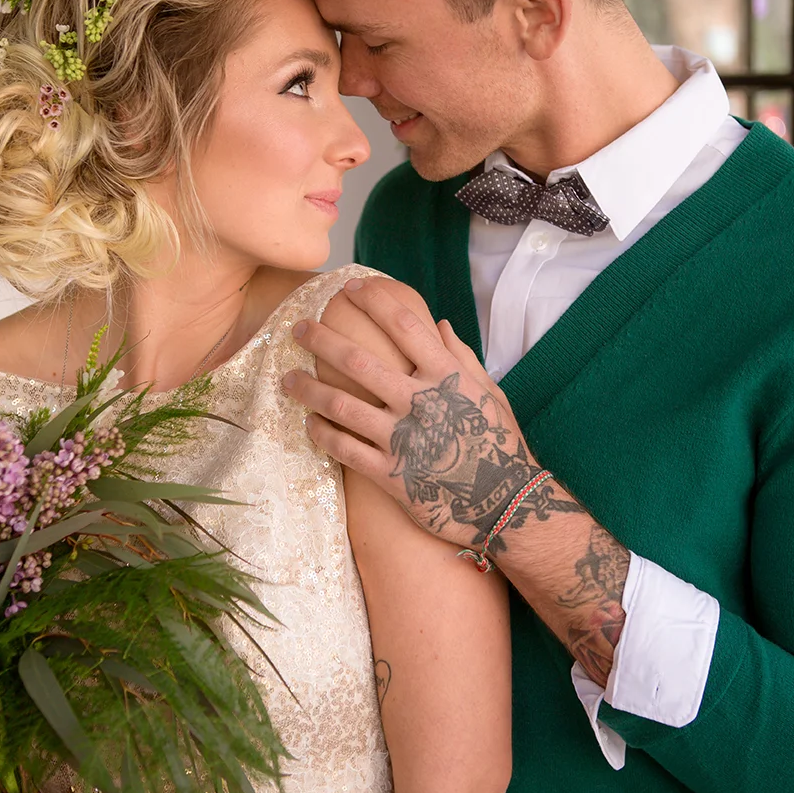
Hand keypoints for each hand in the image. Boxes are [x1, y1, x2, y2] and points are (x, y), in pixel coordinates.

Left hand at [283, 278, 558, 554]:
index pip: (404, 326)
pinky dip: (323, 434)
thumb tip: (439, 323)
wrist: (507, 504)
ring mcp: (404, 439)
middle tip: (298, 328)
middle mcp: (421, 402)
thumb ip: (462, 357)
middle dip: (323, 340)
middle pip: (359, 361)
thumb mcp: (491, 394)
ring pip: (342, 406)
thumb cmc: (501, 444)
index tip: (351, 288)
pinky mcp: (391, 474)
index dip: (375, 302)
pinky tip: (309, 424)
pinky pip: (345, 449)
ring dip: (309, 389)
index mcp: (448, 376)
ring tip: (286, 379)